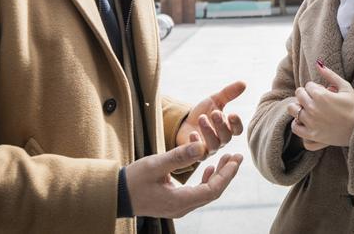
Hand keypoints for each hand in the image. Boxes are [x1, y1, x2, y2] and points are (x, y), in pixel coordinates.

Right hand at [123, 142, 242, 218]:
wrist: (116, 195)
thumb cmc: (133, 180)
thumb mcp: (155, 164)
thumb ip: (179, 156)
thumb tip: (202, 146)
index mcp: (179, 201)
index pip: (212, 190)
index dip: (227, 174)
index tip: (237, 158)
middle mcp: (182, 207)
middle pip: (212, 192)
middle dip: (226, 174)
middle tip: (237, 156)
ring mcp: (178, 207)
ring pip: (206, 193)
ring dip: (217, 176)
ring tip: (226, 159)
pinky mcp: (174, 203)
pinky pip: (197, 193)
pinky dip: (206, 180)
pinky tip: (209, 167)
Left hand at [176, 81, 245, 156]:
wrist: (185, 122)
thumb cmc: (203, 112)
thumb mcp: (215, 100)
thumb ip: (228, 93)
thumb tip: (243, 83)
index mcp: (228, 128)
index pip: (238, 130)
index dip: (236, 124)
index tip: (232, 114)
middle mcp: (221, 140)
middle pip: (226, 137)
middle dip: (221, 125)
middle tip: (214, 113)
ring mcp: (209, 148)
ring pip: (214, 145)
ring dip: (209, 132)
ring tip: (202, 118)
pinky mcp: (197, 153)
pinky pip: (199, 154)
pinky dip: (196, 144)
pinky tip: (193, 134)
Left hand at [289, 61, 353, 147]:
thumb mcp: (345, 87)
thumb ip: (330, 74)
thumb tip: (318, 63)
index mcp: (321, 95)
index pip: (308, 85)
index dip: (316, 87)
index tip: (325, 93)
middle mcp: (313, 108)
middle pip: (299, 94)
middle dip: (306, 94)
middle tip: (317, 100)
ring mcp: (311, 122)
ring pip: (293, 109)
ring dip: (299, 107)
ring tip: (309, 109)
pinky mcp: (311, 134)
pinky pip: (295, 127)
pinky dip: (297, 123)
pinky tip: (305, 121)